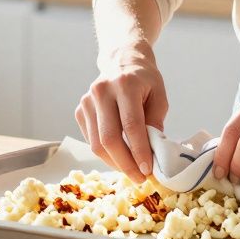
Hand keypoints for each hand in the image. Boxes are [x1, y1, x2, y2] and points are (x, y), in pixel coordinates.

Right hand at [75, 43, 167, 182]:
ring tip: (131, 171)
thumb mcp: (159, 95)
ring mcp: (87, 101)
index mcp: (125, 84)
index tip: (148, 170)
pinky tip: (119, 157)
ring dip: (115, 163)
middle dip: (125, 164)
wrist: (121, 60)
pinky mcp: (80, 110)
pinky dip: (106, 154)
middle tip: (140, 179)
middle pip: (109, 138)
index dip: (139, 151)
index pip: (131, 125)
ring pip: (97, 144)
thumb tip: (152, 153)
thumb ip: (156, 122)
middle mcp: (102, 91)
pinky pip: (91, 140)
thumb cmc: (144, 80)